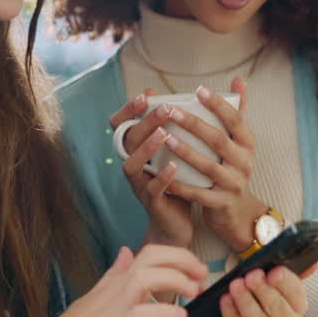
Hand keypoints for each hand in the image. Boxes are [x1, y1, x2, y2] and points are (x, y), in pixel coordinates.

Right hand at [1, 245, 205, 316]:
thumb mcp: (95, 300)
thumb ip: (113, 276)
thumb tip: (125, 253)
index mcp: (113, 283)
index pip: (147, 254)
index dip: (175, 256)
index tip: (193, 268)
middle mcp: (116, 288)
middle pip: (152, 255)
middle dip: (182, 259)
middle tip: (202, 274)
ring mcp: (116, 306)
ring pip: (150, 275)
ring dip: (177, 280)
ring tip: (194, 292)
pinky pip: (147, 314)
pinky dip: (167, 313)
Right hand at [109, 89, 193, 247]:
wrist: (178, 222)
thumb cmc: (180, 180)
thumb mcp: (179, 151)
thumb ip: (182, 126)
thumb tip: (196, 95)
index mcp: (137, 150)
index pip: (121, 124)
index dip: (128, 109)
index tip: (146, 94)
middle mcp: (133, 165)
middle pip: (127, 139)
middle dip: (144, 121)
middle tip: (164, 108)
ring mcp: (139, 184)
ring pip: (132, 163)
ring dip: (147, 147)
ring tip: (163, 133)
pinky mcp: (151, 203)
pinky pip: (151, 188)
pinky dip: (161, 176)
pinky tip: (174, 166)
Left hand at [155, 79, 265, 250]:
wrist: (236, 213)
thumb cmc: (231, 169)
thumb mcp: (239, 143)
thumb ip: (237, 112)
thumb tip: (237, 79)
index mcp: (247, 144)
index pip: (236, 120)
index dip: (219, 105)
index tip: (199, 89)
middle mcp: (244, 163)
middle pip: (219, 140)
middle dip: (195, 124)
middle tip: (172, 111)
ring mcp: (233, 185)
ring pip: (207, 166)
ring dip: (185, 151)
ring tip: (165, 137)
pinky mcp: (220, 204)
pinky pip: (197, 193)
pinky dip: (179, 184)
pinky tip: (161, 173)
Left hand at [187, 264, 316, 316]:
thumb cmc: (251, 305)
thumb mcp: (265, 287)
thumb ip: (281, 274)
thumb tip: (313, 264)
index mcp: (296, 307)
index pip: (297, 293)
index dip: (286, 282)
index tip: (272, 271)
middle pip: (278, 308)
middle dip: (263, 290)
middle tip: (250, 275)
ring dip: (246, 301)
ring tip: (234, 285)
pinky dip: (232, 315)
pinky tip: (225, 300)